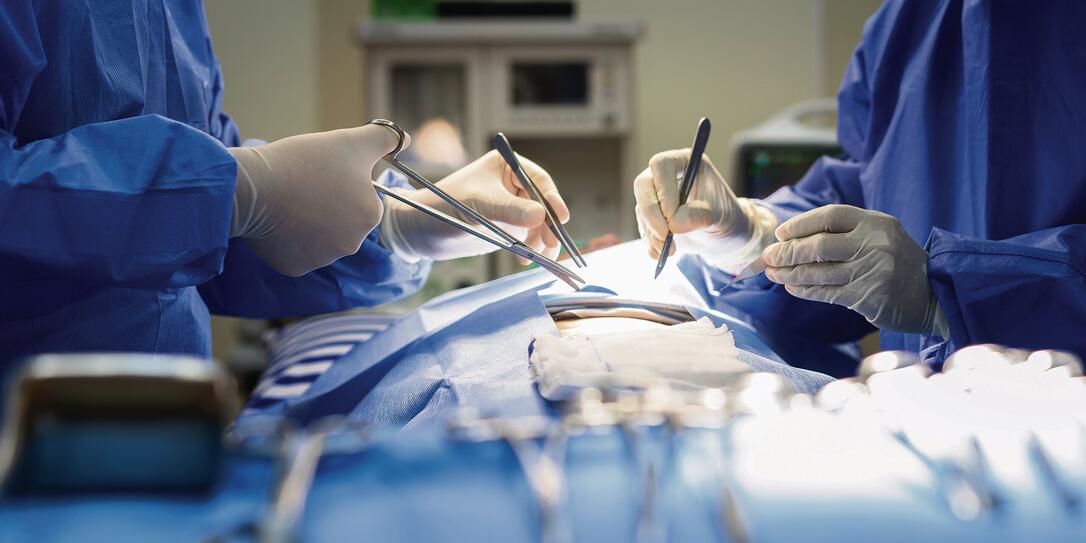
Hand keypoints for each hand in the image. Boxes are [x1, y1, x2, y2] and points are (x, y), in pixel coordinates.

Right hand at [229, 124, 402, 276]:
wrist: (252, 189)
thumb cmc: (304, 163)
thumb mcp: (350, 141)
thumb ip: (385, 138)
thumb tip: (404, 140)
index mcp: (370, 215)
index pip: (360, 196)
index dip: (341, 180)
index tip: (320, 172)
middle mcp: (352, 244)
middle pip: (341, 218)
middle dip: (326, 203)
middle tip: (303, 185)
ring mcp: (323, 259)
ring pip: (319, 235)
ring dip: (308, 221)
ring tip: (288, 199)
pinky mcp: (295, 267)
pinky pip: (296, 250)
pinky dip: (287, 236)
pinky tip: (276, 219)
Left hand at [380, 150, 569, 261]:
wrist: (421, 231)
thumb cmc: (443, 207)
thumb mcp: (478, 206)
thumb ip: (510, 210)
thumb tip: (542, 215)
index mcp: (506, 166)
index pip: (539, 181)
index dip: (552, 199)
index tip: (561, 218)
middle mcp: (512, 185)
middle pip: (544, 204)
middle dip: (549, 225)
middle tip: (550, 244)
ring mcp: (512, 207)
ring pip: (540, 224)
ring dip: (542, 241)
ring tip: (537, 256)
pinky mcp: (508, 227)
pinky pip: (529, 237)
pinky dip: (532, 249)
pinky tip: (526, 260)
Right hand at [633, 149, 776, 269]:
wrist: (724, 235)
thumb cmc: (726, 216)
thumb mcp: (719, 215)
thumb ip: (698, 215)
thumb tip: (673, 224)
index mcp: (684, 163)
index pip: (661, 166)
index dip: (662, 189)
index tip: (671, 214)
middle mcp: (665, 176)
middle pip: (643, 186)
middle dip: (651, 214)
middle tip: (664, 236)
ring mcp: (656, 197)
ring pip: (641, 209)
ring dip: (653, 233)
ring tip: (670, 251)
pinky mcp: (651, 217)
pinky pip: (643, 228)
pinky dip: (650, 243)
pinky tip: (662, 254)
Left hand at [762, 204, 946, 335]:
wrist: (935, 295)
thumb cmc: (899, 264)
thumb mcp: (880, 237)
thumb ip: (845, 235)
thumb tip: (793, 240)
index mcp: (875, 222)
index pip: (830, 215)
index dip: (801, 224)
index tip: (781, 234)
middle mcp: (874, 242)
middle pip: (819, 244)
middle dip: (787, 252)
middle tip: (769, 257)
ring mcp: (872, 269)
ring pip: (818, 271)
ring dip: (790, 273)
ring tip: (772, 274)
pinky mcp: (868, 295)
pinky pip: (827, 292)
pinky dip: (805, 290)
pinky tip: (792, 288)